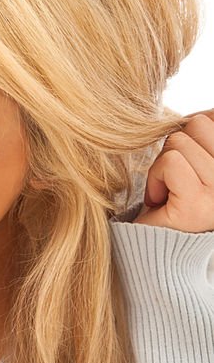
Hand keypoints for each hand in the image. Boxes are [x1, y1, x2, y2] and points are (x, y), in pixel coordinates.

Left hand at [134, 110, 213, 232]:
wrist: (156, 251)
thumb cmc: (173, 200)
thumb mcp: (196, 159)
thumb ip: (205, 134)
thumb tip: (205, 111)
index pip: (213, 118)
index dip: (193, 134)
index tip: (188, 166)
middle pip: (198, 125)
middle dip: (175, 149)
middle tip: (174, 181)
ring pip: (179, 141)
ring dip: (161, 166)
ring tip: (168, 192)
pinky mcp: (197, 203)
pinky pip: (170, 161)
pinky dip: (155, 177)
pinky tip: (159, 200)